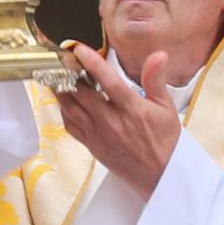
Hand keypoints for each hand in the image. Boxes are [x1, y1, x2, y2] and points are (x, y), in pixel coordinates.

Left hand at [55, 41, 180, 193]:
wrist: (160, 175)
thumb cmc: (164, 141)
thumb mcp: (166, 107)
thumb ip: (156, 79)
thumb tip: (158, 55)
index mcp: (132, 109)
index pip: (108, 81)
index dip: (92, 63)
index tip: (79, 49)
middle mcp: (112, 122)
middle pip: (81, 93)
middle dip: (70, 74)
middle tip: (64, 60)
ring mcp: (99, 135)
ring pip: (71, 108)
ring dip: (62, 90)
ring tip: (57, 75)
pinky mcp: (92, 145)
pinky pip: (70, 125)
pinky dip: (64, 110)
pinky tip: (64, 101)